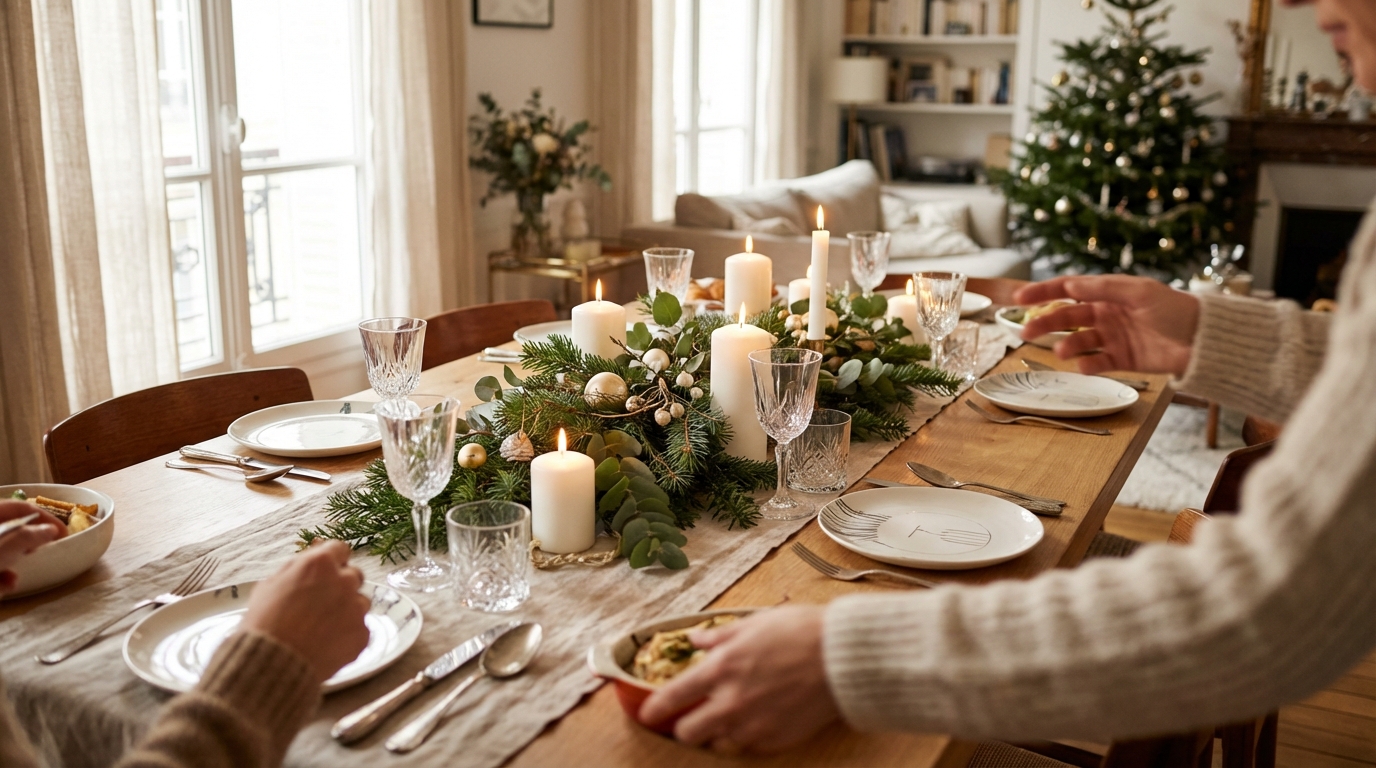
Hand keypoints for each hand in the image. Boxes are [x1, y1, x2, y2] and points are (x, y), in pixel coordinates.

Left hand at [0, 500, 66, 595]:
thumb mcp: (6, 549)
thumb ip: (29, 537)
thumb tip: (51, 530)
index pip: (23, 507)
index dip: (47, 517)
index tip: (65, 533)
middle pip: (12, 528)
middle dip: (28, 542)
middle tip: (43, 551)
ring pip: (2, 549)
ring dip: (14, 563)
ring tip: (17, 576)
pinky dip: (1, 575)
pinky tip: (6, 586)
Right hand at [240, 540, 369, 684]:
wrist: (272, 665)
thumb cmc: (263, 623)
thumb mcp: (270, 584)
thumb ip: (297, 568)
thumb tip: (309, 562)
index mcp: (320, 563)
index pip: (339, 549)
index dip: (331, 560)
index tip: (325, 571)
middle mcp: (344, 581)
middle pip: (354, 575)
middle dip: (341, 585)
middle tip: (322, 602)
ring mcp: (356, 608)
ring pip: (360, 602)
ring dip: (346, 610)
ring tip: (322, 628)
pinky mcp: (363, 634)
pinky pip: (359, 628)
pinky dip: (347, 634)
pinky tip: (327, 644)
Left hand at [639, 605, 838, 754]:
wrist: (843, 658)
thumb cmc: (801, 633)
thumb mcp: (753, 624)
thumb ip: (719, 637)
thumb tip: (695, 640)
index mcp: (721, 669)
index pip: (672, 698)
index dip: (654, 709)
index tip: (647, 714)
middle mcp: (731, 703)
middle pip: (687, 733)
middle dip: (684, 727)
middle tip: (691, 717)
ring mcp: (753, 726)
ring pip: (716, 745)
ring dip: (715, 734)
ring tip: (727, 718)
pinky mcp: (775, 741)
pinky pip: (747, 748)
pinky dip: (744, 738)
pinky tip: (754, 720)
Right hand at [1014, 275, 1200, 375]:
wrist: (1205, 340)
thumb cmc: (1176, 310)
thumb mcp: (1139, 292)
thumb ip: (1103, 289)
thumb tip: (1070, 285)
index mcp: (1109, 293)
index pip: (1069, 289)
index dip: (1043, 293)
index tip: (1020, 299)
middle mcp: (1107, 313)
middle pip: (1067, 317)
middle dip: (1045, 323)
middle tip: (1026, 332)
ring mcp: (1113, 337)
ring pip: (1079, 341)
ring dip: (1067, 346)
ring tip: (1062, 352)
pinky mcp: (1122, 359)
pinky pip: (1097, 362)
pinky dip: (1088, 365)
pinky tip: (1084, 366)